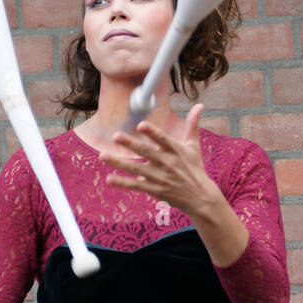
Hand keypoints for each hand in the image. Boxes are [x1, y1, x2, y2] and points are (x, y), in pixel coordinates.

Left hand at [98, 102, 217, 215]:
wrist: (199, 197)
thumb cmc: (195, 168)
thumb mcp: (194, 146)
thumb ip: (193, 125)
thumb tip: (200, 105)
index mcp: (175, 150)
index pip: (163, 139)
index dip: (152, 132)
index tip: (141, 125)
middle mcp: (166, 163)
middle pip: (146, 152)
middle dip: (130, 144)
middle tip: (115, 136)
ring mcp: (159, 177)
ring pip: (136, 169)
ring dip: (118, 163)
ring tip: (103, 156)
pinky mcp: (154, 189)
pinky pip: (135, 186)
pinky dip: (122, 183)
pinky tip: (109, 179)